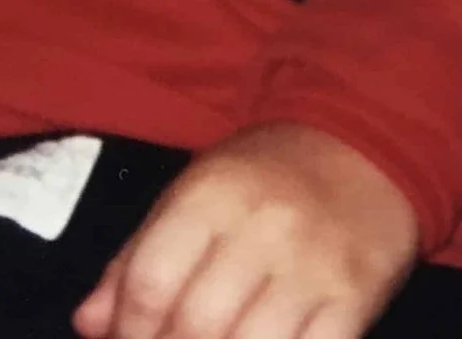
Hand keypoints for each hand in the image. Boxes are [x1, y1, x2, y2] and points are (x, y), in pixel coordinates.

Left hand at [74, 123, 420, 338]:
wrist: (371, 141)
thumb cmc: (268, 176)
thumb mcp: (195, 192)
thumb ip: (137, 257)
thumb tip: (90, 325)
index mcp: (214, 194)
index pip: (148, 284)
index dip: (127, 332)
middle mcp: (266, 226)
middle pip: (195, 325)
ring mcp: (317, 263)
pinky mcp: (357, 294)